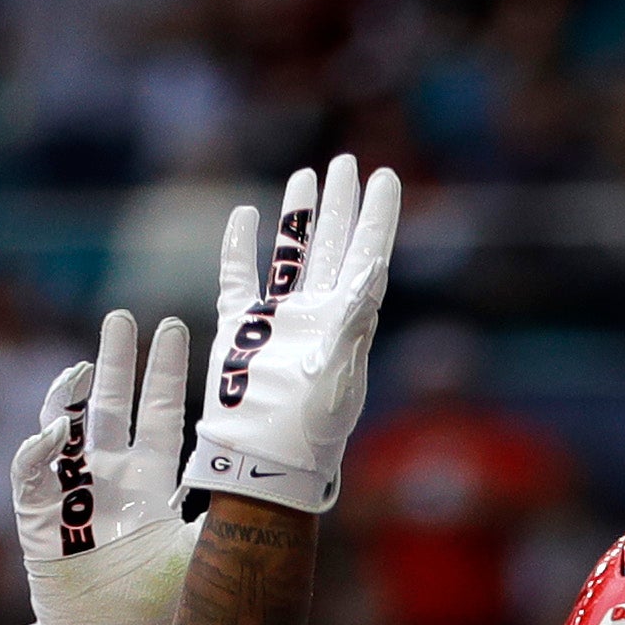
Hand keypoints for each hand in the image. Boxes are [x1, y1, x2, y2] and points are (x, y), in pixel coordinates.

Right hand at [14, 307, 195, 624]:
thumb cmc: (161, 609)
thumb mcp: (203, 548)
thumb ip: (224, 508)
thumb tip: (275, 469)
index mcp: (151, 481)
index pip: (159, 415)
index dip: (164, 373)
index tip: (174, 327)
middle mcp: (111, 480)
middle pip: (111, 407)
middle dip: (116, 362)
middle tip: (123, 317)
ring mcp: (72, 496)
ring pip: (67, 429)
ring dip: (70, 394)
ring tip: (81, 364)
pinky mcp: (38, 519)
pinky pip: (31, 473)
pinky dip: (39, 449)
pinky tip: (56, 430)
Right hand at [185, 155, 401, 514]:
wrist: (263, 463)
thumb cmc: (309, 428)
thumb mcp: (340, 372)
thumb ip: (355, 317)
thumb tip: (373, 267)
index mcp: (348, 322)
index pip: (367, 255)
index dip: (378, 215)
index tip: (385, 176)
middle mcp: (317, 315)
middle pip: (333, 245)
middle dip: (341, 204)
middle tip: (347, 161)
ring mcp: (277, 321)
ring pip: (292, 256)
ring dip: (300, 217)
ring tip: (307, 177)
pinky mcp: (239, 332)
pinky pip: (239, 281)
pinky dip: (240, 249)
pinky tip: (244, 217)